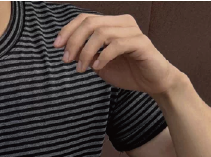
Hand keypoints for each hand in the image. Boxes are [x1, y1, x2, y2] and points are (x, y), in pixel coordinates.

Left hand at [53, 12, 182, 95]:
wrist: (153, 82)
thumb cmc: (128, 72)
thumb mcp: (100, 64)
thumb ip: (87, 55)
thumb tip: (67, 51)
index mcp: (112, 24)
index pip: (85, 19)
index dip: (68, 30)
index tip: (56, 46)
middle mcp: (122, 23)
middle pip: (91, 23)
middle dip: (74, 41)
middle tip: (65, 60)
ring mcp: (133, 31)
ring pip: (102, 33)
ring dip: (86, 52)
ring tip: (81, 69)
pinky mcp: (141, 43)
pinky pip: (116, 45)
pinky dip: (102, 56)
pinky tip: (97, 67)